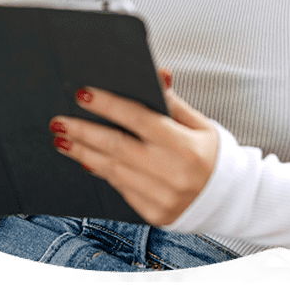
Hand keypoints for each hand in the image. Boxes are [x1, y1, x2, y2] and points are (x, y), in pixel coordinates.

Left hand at [49, 71, 218, 225]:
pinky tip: (87, 160)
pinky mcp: (154, 214)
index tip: (82, 94)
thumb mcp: (201, 124)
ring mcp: (162, 197)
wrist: (229, 200)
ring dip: (84, 154)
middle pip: (117, 147)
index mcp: (185, 145)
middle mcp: (172, 173)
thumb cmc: (213, 155)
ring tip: (63, 141)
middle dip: (83, 132)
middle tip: (59, 122)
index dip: (108, 105)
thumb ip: (173, 102)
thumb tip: (157, 75)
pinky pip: (121, 189)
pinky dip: (103, 172)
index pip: (138, 119)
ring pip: (113, 171)